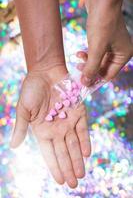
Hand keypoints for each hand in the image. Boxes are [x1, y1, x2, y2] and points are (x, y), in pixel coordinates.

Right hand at [10, 65, 90, 187]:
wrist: (46, 72)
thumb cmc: (32, 89)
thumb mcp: (24, 110)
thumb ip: (21, 128)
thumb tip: (13, 146)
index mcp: (42, 130)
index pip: (49, 153)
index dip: (55, 167)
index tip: (60, 181)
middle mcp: (56, 128)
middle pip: (64, 152)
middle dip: (68, 168)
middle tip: (74, 184)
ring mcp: (68, 121)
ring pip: (74, 144)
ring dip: (78, 159)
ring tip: (81, 174)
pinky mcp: (78, 112)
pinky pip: (83, 129)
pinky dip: (85, 140)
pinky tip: (86, 153)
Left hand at [80, 0, 132, 85]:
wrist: (101, 0)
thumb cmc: (103, 22)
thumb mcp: (96, 48)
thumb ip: (91, 67)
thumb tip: (86, 83)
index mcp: (123, 55)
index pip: (108, 75)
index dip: (95, 80)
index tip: (83, 84)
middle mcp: (119, 52)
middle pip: (102, 69)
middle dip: (90, 70)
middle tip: (78, 71)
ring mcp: (111, 46)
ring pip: (97, 61)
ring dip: (87, 63)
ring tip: (77, 61)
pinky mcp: (103, 40)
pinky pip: (95, 53)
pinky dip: (87, 55)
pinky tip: (79, 53)